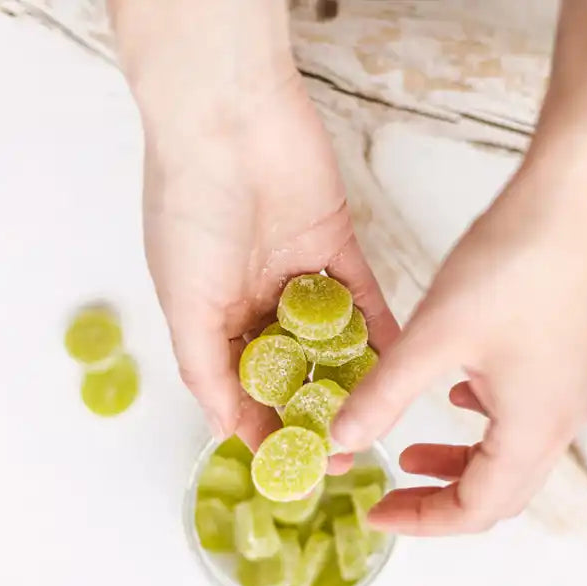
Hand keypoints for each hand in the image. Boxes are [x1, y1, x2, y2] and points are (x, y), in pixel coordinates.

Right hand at [137, 67, 398, 459]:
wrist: (228, 120)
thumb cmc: (190, 209)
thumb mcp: (185, 303)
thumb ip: (206, 370)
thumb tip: (225, 431)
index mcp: (209, 313)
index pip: (240, 384)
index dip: (264, 426)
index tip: (293, 464)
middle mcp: (253, 297)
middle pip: (291, 368)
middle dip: (314, 410)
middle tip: (344, 450)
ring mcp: (297, 271)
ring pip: (331, 339)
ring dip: (350, 377)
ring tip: (377, 419)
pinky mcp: (337, 244)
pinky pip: (365, 298)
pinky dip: (380, 331)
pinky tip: (401, 365)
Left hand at [331, 175, 586, 533]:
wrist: (577, 199)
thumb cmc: (515, 264)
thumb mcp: (434, 337)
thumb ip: (384, 394)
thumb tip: (341, 441)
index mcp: (532, 431)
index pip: (476, 511)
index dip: (421, 520)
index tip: (374, 511)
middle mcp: (561, 422)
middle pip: (500, 494)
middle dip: (441, 501)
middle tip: (390, 492)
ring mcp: (570, 391)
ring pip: (512, 457)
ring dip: (461, 464)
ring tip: (409, 452)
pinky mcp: (568, 359)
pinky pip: (524, 417)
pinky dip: (482, 426)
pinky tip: (453, 394)